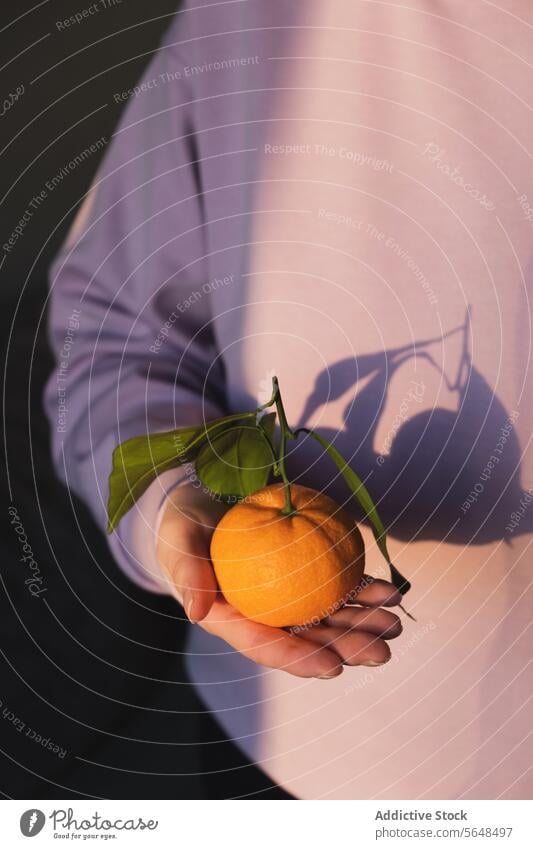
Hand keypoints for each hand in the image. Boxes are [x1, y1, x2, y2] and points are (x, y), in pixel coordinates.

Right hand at [156, 484, 402, 678]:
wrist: (199, 507)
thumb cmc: (183, 527)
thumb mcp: (178, 542)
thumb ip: (185, 571)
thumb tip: (195, 611)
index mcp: (230, 619)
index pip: (265, 645)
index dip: (299, 659)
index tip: (333, 667)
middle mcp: (260, 616)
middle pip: (306, 639)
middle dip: (346, 648)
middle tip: (382, 650)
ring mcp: (283, 599)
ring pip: (327, 618)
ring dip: (363, 624)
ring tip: (395, 622)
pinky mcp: (299, 578)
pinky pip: (334, 588)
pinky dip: (362, 591)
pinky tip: (389, 592)